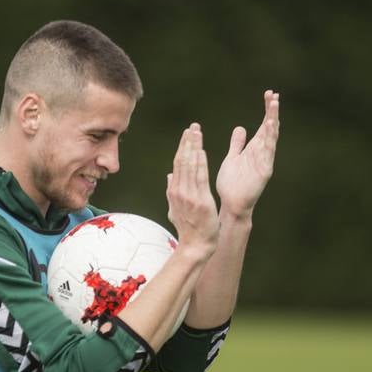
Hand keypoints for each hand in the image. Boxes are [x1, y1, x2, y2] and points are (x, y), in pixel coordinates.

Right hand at [167, 122, 219, 255]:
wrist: (196, 245)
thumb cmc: (189, 228)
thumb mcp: (175, 208)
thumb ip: (172, 191)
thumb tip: (169, 175)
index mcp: (173, 191)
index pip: (177, 164)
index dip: (182, 147)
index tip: (187, 134)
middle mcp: (179, 191)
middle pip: (182, 161)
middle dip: (187, 142)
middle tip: (192, 126)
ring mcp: (189, 196)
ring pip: (190, 166)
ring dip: (193, 147)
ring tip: (197, 132)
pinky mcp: (201, 200)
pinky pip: (200, 178)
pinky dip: (200, 163)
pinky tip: (202, 151)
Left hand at [216, 90, 279, 217]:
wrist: (232, 204)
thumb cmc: (232, 183)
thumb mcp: (234, 157)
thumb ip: (238, 144)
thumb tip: (241, 128)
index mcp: (254, 149)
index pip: (263, 125)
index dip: (267, 110)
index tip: (269, 94)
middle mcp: (261, 153)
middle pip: (269, 128)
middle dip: (272, 112)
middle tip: (274, 94)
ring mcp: (264, 161)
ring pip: (271, 137)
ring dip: (273, 120)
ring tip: (274, 105)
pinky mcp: (264, 170)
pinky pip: (268, 152)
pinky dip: (270, 138)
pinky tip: (271, 126)